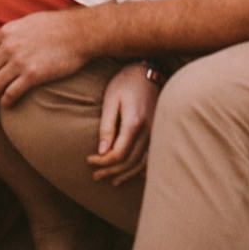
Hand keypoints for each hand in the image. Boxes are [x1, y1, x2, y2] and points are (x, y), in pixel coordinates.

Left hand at [0, 11, 92, 105]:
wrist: (80, 32)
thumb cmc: (60, 25)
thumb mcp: (30, 21)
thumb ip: (16, 32)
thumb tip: (10, 40)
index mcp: (7, 31)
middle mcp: (9, 46)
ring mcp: (19, 61)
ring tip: (1, 97)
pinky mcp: (32, 76)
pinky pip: (10, 93)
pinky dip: (6, 102)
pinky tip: (9, 104)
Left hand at [89, 64, 158, 185]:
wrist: (149, 70)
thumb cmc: (126, 82)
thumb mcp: (111, 100)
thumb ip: (106, 127)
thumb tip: (102, 152)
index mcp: (134, 123)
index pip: (118, 154)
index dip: (102, 162)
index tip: (88, 160)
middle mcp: (149, 131)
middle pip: (129, 162)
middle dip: (110, 171)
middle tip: (95, 175)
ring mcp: (156, 133)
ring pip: (141, 164)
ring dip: (125, 174)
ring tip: (110, 179)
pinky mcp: (159, 132)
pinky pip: (151, 158)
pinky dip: (140, 169)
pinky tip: (132, 173)